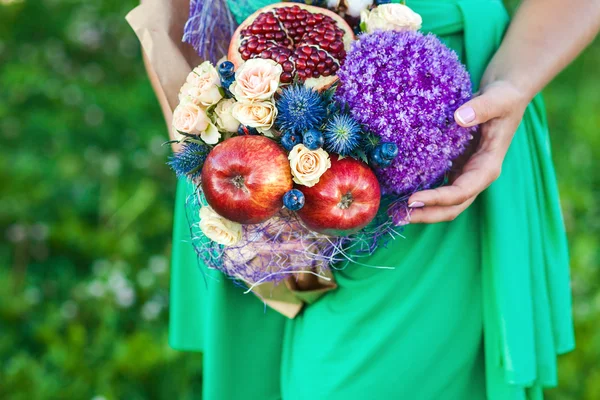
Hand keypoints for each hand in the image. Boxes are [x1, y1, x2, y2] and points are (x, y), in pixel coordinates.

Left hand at [406, 80, 529, 223]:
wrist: (505, 96)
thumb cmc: (504, 98)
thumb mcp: (498, 99)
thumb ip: (482, 108)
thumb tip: (460, 117)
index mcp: (488, 167)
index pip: (462, 191)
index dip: (438, 199)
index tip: (413, 200)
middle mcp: (476, 176)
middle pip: (452, 206)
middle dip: (427, 214)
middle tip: (398, 216)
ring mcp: (465, 174)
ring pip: (445, 202)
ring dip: (422, 210)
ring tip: (395, 212)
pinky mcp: (455, 167)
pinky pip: (438, 186)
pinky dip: (422, 193)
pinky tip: (400, 193)